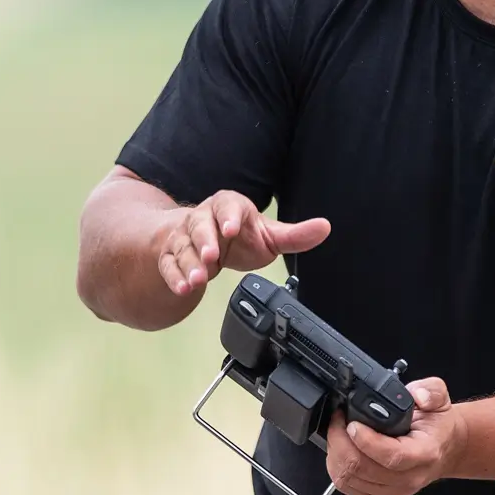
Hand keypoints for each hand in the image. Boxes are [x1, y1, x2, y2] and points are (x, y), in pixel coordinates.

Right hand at [155, 190, 329, 296]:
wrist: (204, 241)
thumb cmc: (240, 237)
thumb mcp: (268, 235)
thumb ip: (294, 235)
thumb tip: (325, 227)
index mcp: (228, 207)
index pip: (227, 206)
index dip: (228, 217)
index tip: (231, 229)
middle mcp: (203, 218)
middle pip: (200, 226)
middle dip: (205, 241)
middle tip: (211, 257)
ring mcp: (184, 237)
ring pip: (183, 247)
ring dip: (189, 263)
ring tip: (197, 280)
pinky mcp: (171, 255)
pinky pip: (169, 264)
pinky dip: (175, 276)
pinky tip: (183, 287)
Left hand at [326, 379, 462, 494]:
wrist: (444, 448)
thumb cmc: (437, 426)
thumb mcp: (439, 398)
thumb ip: (431, 390)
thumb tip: (417, 395)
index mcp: (424, 453)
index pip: (392, 456)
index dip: (366, 440)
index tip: (353, 423)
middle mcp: (409, 476)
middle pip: (363, 469)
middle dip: (341, 441)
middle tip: (338, 421)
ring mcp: (393, 489)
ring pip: (350, 479)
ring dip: (335, 454)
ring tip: (337, 433)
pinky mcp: (379, 494)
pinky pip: (348, 487)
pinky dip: (336, 468)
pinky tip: (340, 450)